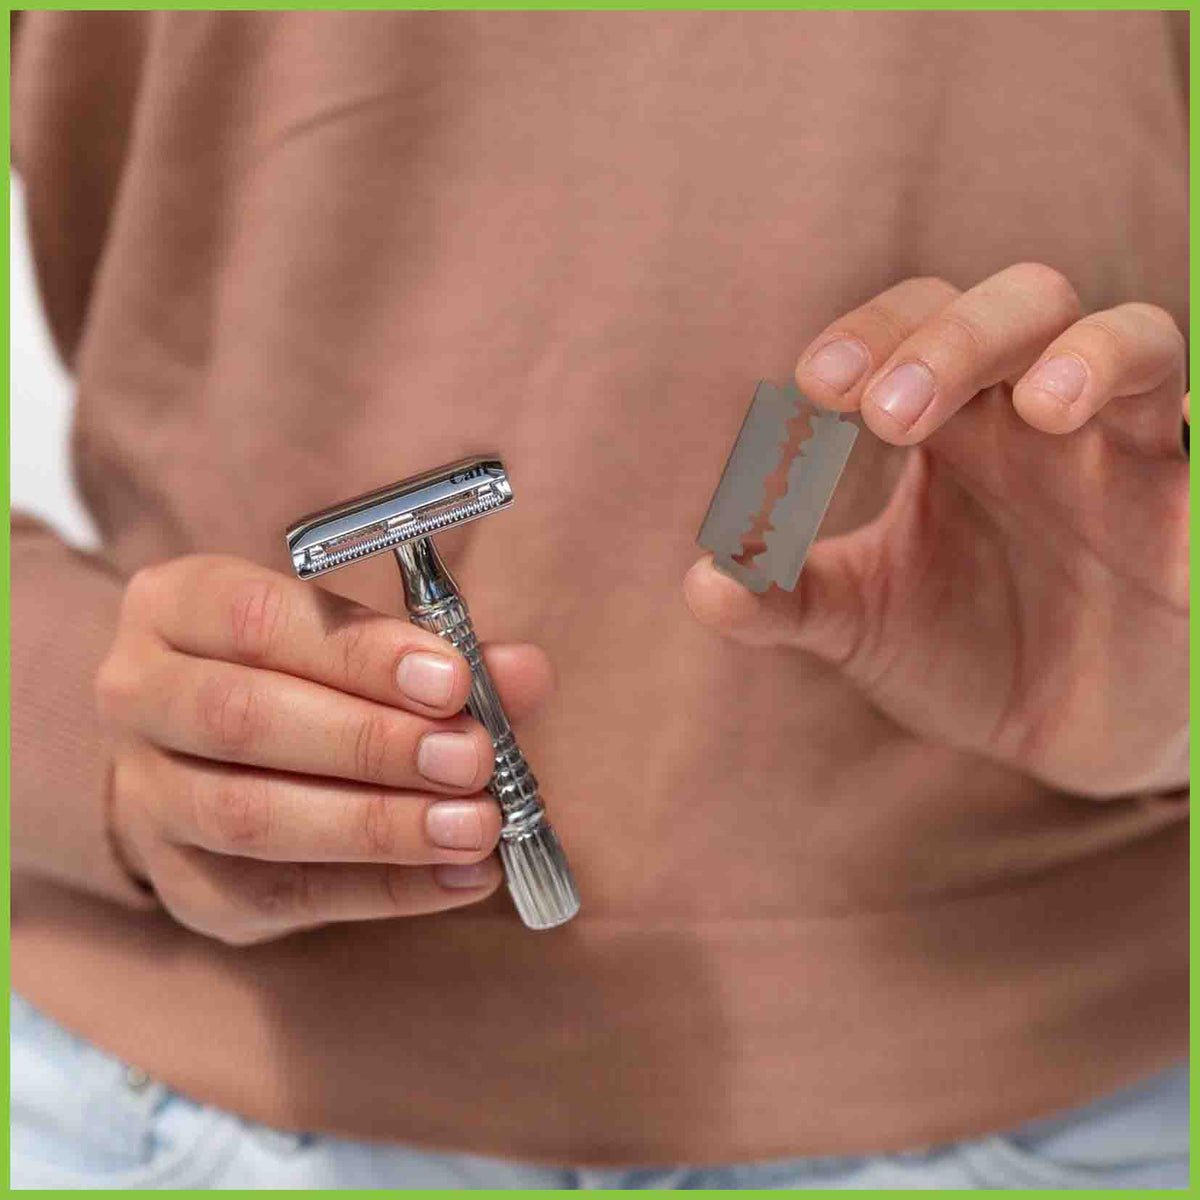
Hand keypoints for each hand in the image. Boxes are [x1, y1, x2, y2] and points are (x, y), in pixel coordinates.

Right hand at [96, 555, 553, 942]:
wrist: (203, 758)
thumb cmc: (298, 676)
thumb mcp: (358, 643)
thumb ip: (443, 655)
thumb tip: (524, 673)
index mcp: (177, 607)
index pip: (259, 618)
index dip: (361, 653)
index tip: (453, 680)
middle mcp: (139, 695)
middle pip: (244, 718)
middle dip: (372, 743)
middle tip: (472, 759)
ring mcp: (147, 797)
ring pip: (250, 816)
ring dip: (376, 825)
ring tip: (475, 827)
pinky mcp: (183, 882)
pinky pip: (280, 896)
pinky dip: (383, 891)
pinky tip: (459, 877)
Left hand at [685, 263, 1187, 797]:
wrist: (1070, 733)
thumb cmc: (965, 649)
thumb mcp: (866, 623)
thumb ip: (789, 598)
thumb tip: (703, 581)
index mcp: (959, 420)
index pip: (917, 324)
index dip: (872, 335)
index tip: (813, 391)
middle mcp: (1047, 415)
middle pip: (1026, 303)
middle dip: (960, 339)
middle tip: (890, 415)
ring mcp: (1137, 455)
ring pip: (1142, 340)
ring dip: (1094, 357)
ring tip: (1042, 410)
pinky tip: (1179, 480)